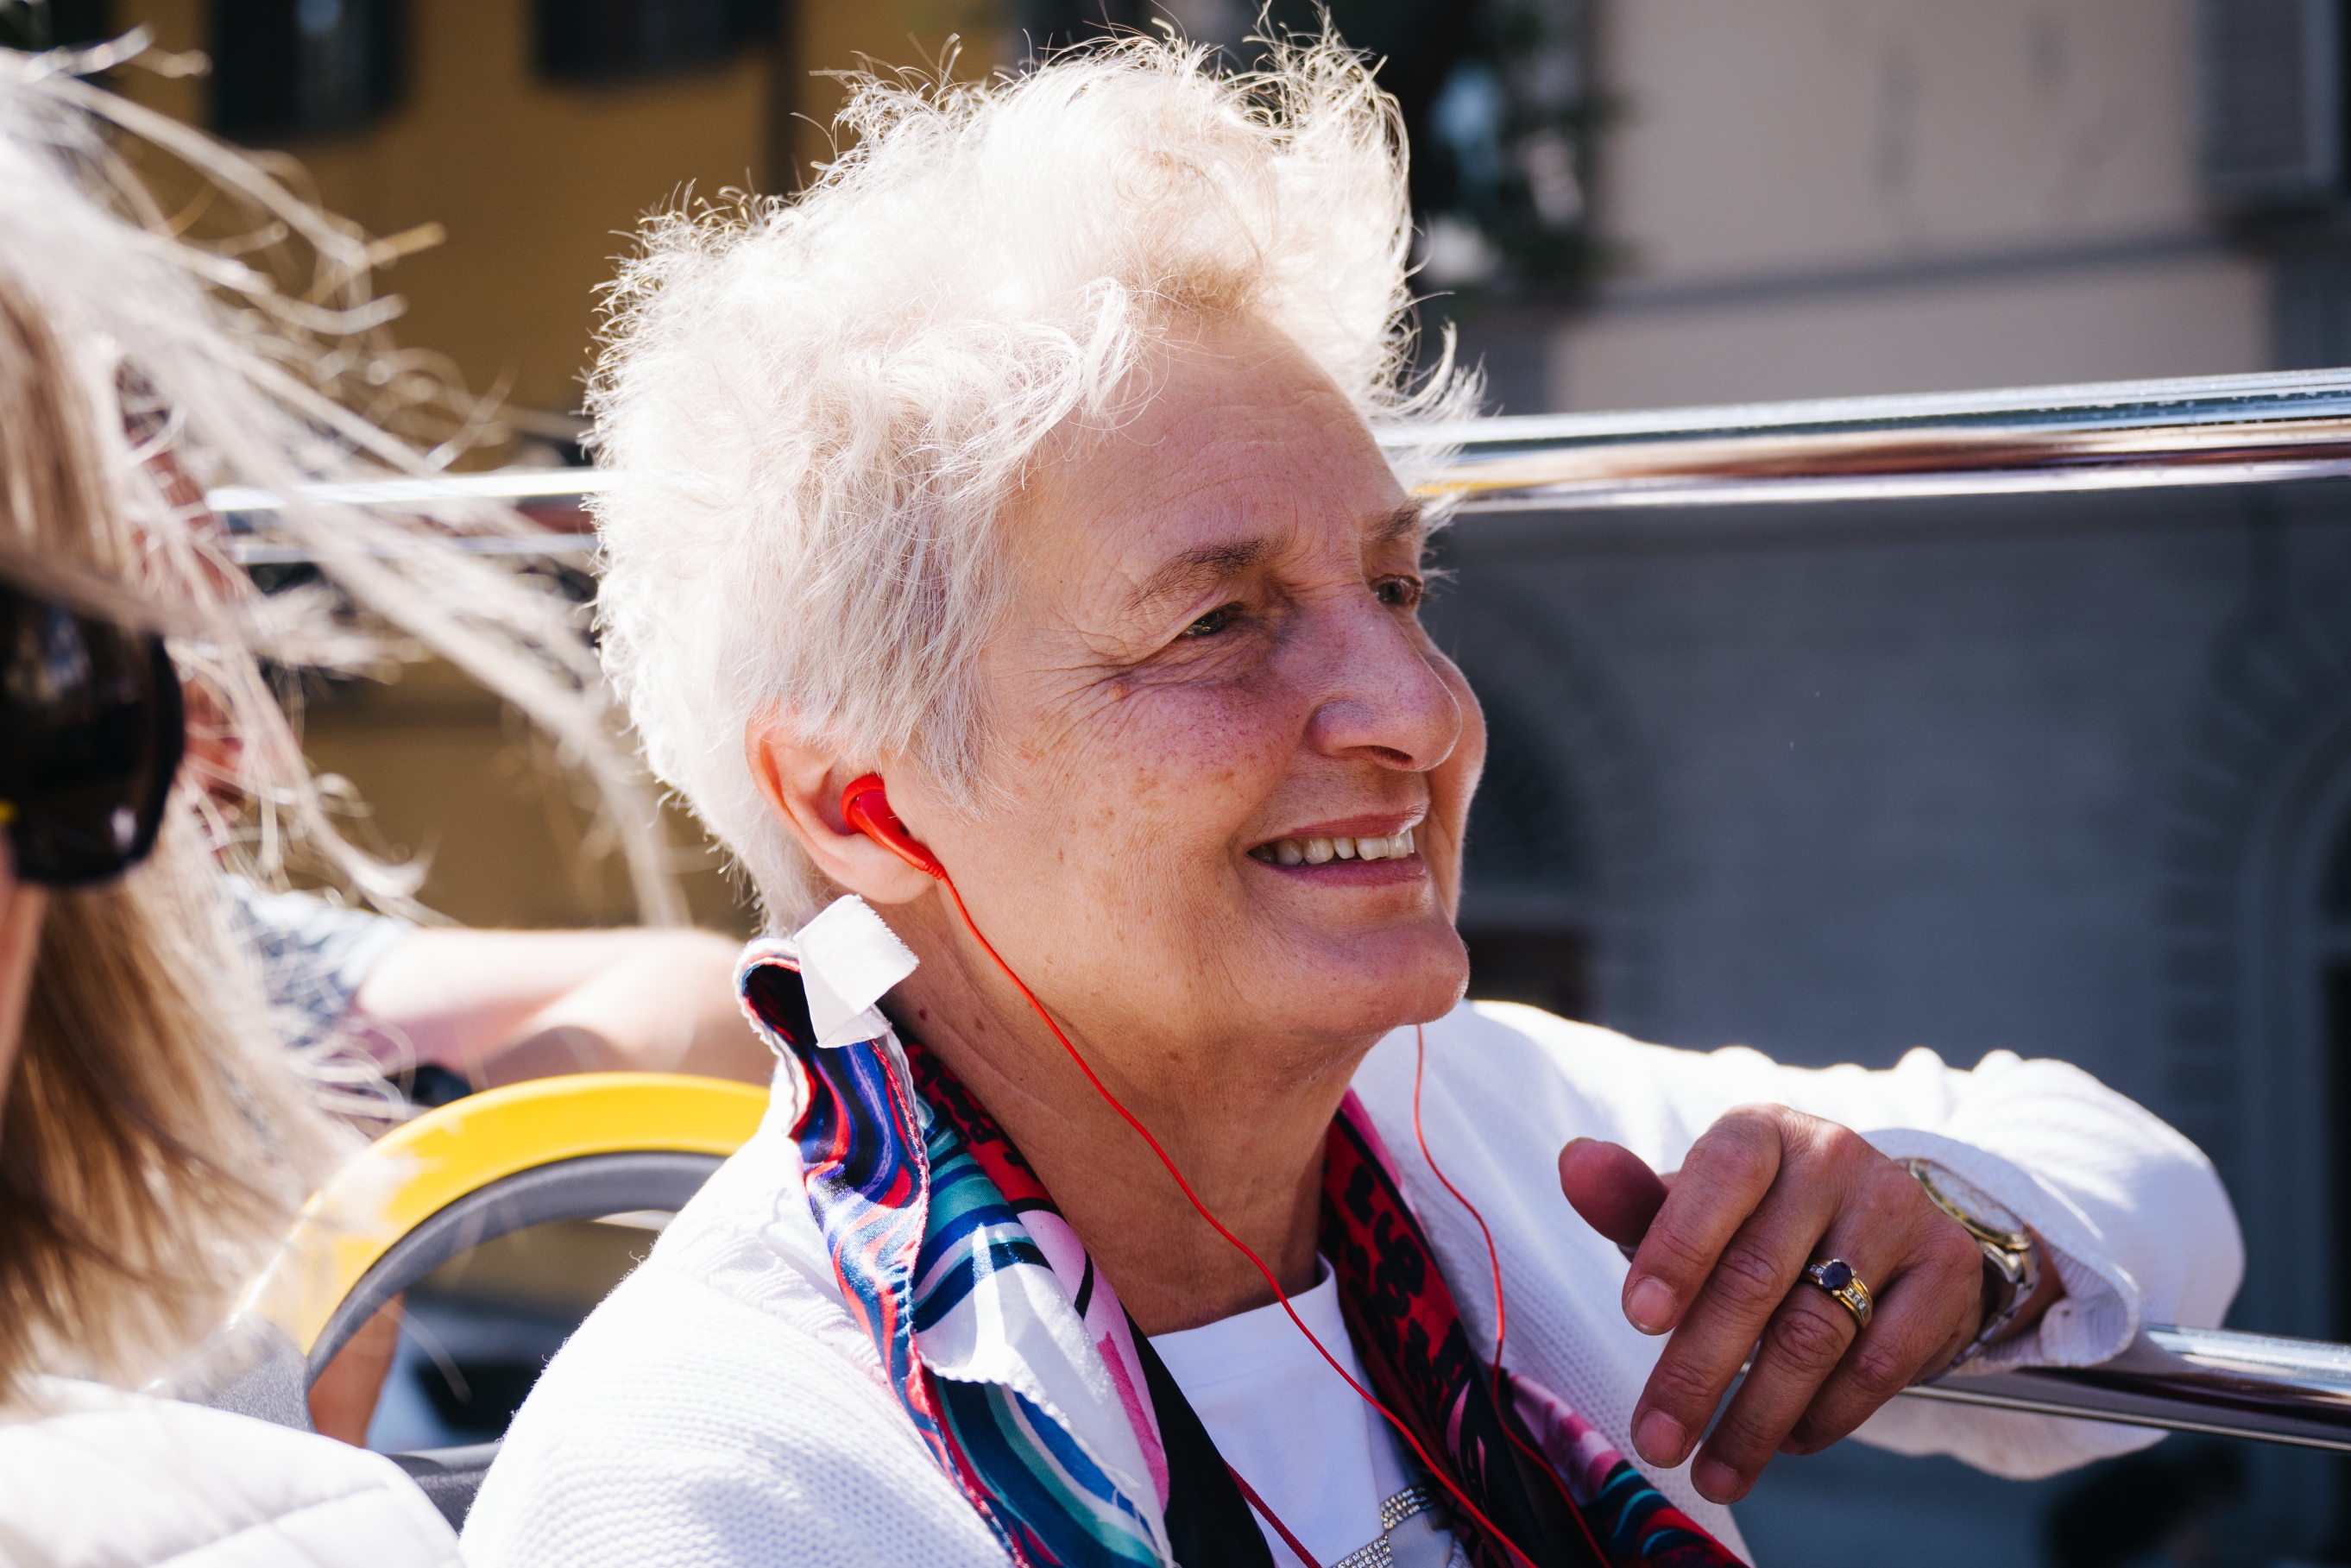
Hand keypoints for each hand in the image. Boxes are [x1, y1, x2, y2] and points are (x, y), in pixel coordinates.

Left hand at [1557, 1106, 1991, 1504]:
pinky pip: (1877, 1364)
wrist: (1882, 1222)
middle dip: (1698, 1370)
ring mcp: (1897, 1211)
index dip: (1678, 1248)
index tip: (1638, 1321)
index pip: (1719, 1177)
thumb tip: (1575, 1163)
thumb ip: (1632, 1200)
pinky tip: (1787, 1440)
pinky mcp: (1945, 1268)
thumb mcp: (1694, 1205)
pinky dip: (1825, 1415)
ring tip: (1713, 1473)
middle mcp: (1834, 1158)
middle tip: (1657, 1440)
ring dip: (1756, 1418)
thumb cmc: (1758, 1218)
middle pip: (1758, 1276)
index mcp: (1761, 1132)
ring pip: (1815, 1333)